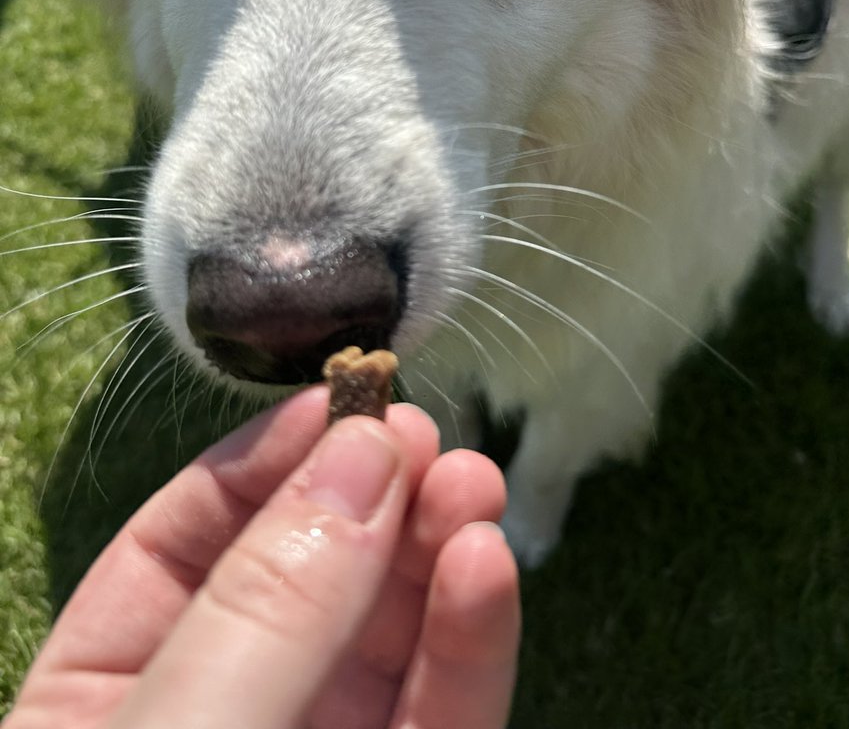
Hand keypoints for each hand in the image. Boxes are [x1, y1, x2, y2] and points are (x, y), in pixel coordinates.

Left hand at [7, 389, 518, 728]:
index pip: (187, 539)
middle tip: (424, 433)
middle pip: (307, 575)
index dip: (268, 460)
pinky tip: (486, 565)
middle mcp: (223, 706)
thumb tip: (364, 453)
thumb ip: (265, 607)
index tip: (342, 401)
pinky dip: (472, 639)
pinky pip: (441, 713)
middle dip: (371, 494)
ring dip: (437, 549)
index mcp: (111, 687)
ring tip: (472, 481)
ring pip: (387, 636)